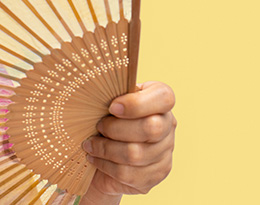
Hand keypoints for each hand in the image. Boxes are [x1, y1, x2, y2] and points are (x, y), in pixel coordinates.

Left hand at [81, 81, 176, 202]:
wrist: (104, 151)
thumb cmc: (106, 117)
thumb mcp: (109, 100)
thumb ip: (111, 92)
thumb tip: (96, 84)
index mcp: (160, 100)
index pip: (164, 98)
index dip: (137, 103)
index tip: (112, 106)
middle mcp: (169, 125)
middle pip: (151, 128)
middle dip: (116, 128)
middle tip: (98, 126)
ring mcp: (165, 152)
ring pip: (136, 154)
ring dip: (106, 149)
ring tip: (90, 144)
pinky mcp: (156, 174)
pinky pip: (128, 173)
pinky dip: (105, 165)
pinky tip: (94, 157)